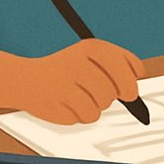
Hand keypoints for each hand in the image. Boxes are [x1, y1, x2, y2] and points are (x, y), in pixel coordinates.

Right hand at [10, 38, 145, 124]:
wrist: (28, 80)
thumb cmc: (66, 70)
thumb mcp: (92, 59)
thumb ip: (119, 69)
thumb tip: (135, 91)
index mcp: (93, 47)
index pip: (130, 67)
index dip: (131, 81)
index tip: (127, 89)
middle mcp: (82, 62)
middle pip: (118, 90)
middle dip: (112, 95)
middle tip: (98, 92)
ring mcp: (69, 83)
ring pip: (103, 105)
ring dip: (95, 105)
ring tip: (79, 96)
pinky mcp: (60, 103)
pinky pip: (87, 116)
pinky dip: (82, 115)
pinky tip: (68, 104)